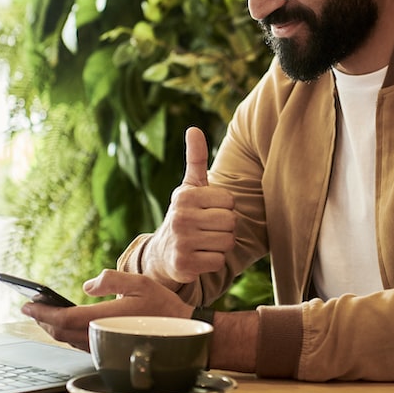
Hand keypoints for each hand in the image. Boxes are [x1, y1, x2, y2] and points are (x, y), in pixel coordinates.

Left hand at [21, 270, 193, 351]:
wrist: (181, 333)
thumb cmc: (162, 306)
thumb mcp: (139, 282)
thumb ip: (111, 279)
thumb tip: (87, 285)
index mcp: (105, 318)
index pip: (64, 318)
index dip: (42, 312)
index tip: (26, 304)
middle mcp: (101, 335)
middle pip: (61, 332)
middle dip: (43, 319)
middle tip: (30, 306)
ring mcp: (104, 345)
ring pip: (68, 340)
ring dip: (52, 327)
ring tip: (43, 313)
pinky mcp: (108, 349)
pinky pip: (79, 343)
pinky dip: (66, 334)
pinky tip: (65, 324)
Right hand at [145, 127, 235, 284]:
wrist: (162, 253)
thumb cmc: (185, 215)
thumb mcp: (189, 187)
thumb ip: (196, 159)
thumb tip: (193, 128)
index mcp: (185, 195)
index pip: (230, 201)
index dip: (224, 208)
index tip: (208, 211)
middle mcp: (180, 217)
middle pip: (231, 222)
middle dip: (225, 227)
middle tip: (208, 229)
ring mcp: (181, 241)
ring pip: (227, 242)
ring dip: (221, 245)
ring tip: (204, 242)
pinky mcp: (184, 264)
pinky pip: (219, 261)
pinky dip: (213, 261)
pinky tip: (200, 257)